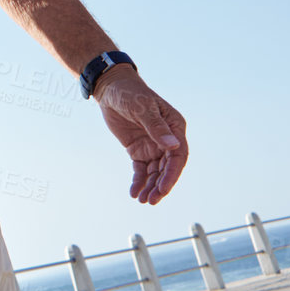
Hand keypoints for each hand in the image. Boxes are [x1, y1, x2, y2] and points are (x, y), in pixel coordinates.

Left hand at [93, 67, 186, 204]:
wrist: (111, 90)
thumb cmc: (130, 94)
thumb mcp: (142, 109)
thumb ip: (156, 127)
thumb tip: (173, 146)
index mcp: (175, 128)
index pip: (178, 156)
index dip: (172, 174)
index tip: (163, 189)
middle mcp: (167, 139)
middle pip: (168, 168)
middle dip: (161, 185)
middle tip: (151, 201)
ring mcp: (152, 145)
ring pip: (155, 171)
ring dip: (150, 186)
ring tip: (142, 200)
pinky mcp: (138, 149)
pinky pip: (141, 169)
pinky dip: (139, 181)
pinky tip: (133, 192)